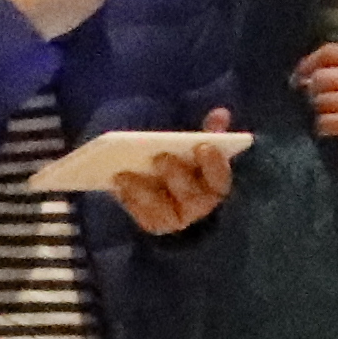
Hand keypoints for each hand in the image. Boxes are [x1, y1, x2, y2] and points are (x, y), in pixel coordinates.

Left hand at [105, 132, 242, 235]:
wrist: (172, 193)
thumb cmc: (188, 164)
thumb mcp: (199, 147)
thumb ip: (209, 132)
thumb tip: (220, 114)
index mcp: (215, 186)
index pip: (220, 178)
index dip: (214, 164)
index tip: (201, 145)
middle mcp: (200, 207)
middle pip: (191, 195)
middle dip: (176, 175)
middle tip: (160, 156)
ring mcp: (178, 219)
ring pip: (163, 210)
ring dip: (143, 191)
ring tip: (124, 173)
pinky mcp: (156, 224)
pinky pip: (143, 216)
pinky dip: (130, 200)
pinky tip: (118, 185)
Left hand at [296, 42, 337, 167]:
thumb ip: (336, 70)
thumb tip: (301, 77)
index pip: (330, 52)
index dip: (307, 64)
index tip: (297, 79)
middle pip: (321, 77)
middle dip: (312, 93)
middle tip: (317, 103)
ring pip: (321, 100)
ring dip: (319, 112)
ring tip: (331, 117)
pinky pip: (325, 121)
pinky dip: (323, 128)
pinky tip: (333, 130)